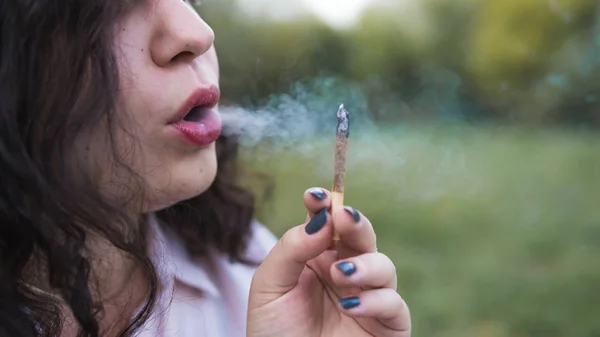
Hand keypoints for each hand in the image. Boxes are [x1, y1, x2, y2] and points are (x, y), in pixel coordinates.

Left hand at [247, 187, 410, 336]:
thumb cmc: (274, 332)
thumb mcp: (269, 287)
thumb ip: (291, 248)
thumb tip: (320, 220)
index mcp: (316, 259)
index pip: (326, 223)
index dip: (325, 205)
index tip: (314, 195)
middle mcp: (345, 273)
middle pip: (361, 236)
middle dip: (355, 222)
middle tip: (343, 217)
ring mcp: (367, 297)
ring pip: (384, 264)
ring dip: (365, 264)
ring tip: (340, 274)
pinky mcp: (386, 325)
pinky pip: (394, 304)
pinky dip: (376, 300)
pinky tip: (350, 305)